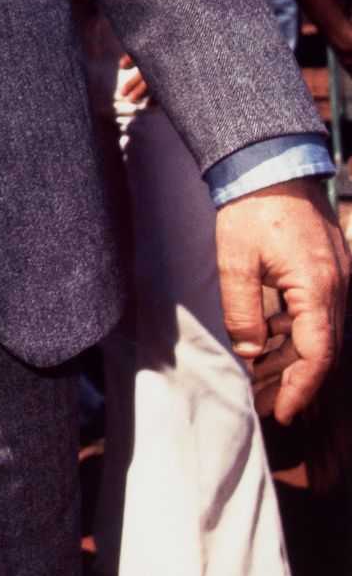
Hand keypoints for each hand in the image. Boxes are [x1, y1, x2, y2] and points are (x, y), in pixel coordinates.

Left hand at [215, 179, 348, 422]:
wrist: (271, 162)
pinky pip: (319, 312)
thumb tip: (250, 353)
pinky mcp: (331, 268)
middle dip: (297, 381)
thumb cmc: (251, 208)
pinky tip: (270, 338)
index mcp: (318, 288)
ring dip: (295, 358)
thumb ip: (243, 311)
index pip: (317, 353)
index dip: (301, 388)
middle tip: (269, 405)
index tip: (284, 413)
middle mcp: (338, 287)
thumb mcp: (236, 261)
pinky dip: (297, 331)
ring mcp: (339, 277)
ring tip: (264, 379)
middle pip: (324, 349)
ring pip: (322, 332)